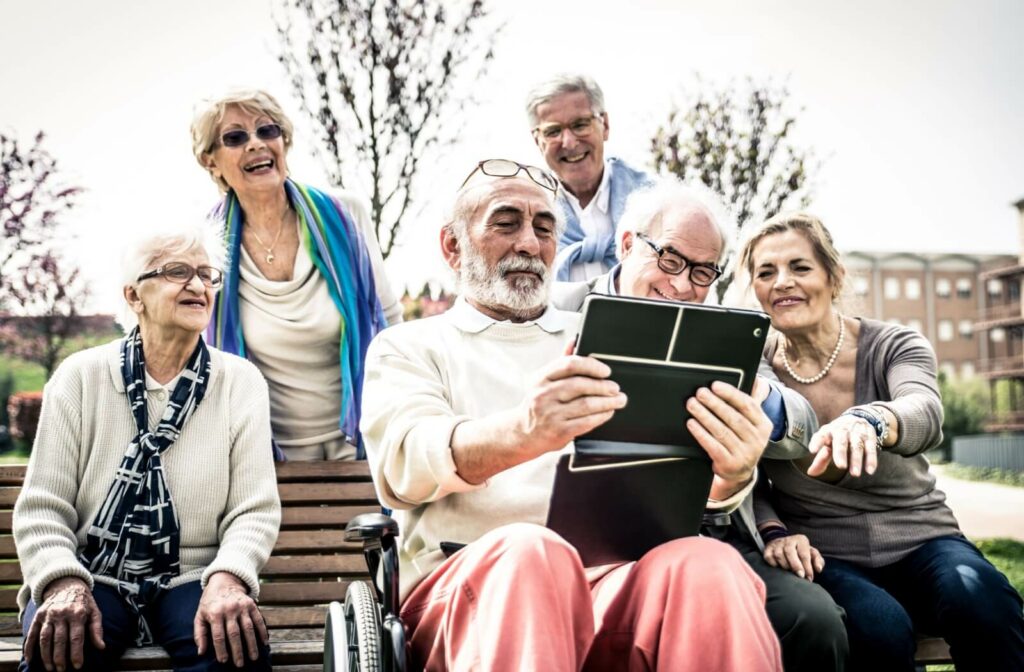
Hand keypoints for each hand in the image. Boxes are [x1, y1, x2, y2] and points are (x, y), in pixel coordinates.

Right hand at [24, 576, 104, 671]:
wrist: (66, 584)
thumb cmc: (83, 602)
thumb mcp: (94, 611)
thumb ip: (97, 629)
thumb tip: (102, 647)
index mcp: (77, 613)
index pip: (76, 637)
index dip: (76, 653)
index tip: (77, 666)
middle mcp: (61, 614)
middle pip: (59, 640)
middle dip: (60, 657)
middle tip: (61, 670)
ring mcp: (48, 615)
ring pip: (45, 638)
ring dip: (46, 655)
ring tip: (50, 668)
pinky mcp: (38, 616)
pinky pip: (31, 633)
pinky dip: (29, 647)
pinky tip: (30, 659)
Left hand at [194, 572, 267, 666]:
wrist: (224, 581)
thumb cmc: (209, 602)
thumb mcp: (199, 615)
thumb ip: (200, 634)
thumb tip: (201, 652)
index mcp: (214, 613)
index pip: (218, 636)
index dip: (221, 650)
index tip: (224, 661)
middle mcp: (229, 610)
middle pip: (234, 634)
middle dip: (238, 651)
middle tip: (240, 664)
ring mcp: (241, 606)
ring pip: (248, 628)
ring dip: (251, 644)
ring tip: (253, 657)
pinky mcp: (251, 604)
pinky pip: (258, 619)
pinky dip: (262, 631)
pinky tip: (264, 642)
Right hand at [515, 355, 627, 456]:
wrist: (524, 433)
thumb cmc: (538, 404)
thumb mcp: (544, 381)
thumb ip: (561, 361)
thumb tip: (574, 340)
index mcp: (541, 378)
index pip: (569, 364)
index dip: (592, 365)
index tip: (606, 371)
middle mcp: (544, 394)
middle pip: (580, 385)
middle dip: (604, 386)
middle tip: (616, 388)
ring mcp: (551, 414)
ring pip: (587, 404)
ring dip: (608, 402)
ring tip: (619, 400)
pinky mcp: (559, 431)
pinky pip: (586, 421)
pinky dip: (601, 416)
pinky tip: (608, 412)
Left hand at [687, 378, 772, 493]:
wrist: (739, 472)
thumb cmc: (742, 440)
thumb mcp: (752, 423)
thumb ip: (752, 402)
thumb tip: (756, 380)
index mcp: (764, 425)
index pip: (748, 405)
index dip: (730, 394)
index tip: (715, 385)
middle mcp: (757, 440)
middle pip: (733, 418)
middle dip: (714, 403)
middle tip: (700, 393)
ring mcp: (744, 454)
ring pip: (722, 431)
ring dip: (705, 416)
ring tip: (692, 405)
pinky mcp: (730, 464)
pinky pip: (713, 446)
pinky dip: (701, 433)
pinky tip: (692, 424)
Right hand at [763, 533, 824, 580]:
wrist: (785, 543)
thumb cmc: (802, 552)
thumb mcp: (812, 553)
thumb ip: (818, 561)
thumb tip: (818, 569)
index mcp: (801, 540)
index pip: (804, 553)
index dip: (807, 566)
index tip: (809, 577)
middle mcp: (788, 540)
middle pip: (790, 552)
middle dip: (795, 565)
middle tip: (800, 576)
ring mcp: (777, 544)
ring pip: (778, 555)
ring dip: (785, 566)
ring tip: (789, 573)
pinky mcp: (768, 549)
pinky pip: (768, 557)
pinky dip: (773, 564)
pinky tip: (778, 569)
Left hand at [807, 415, 877, 477]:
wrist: (857, 418)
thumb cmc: (837, 437)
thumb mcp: (827, 444)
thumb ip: (821, 459)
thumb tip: (810, 473)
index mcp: (827, 431)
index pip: (820, 436)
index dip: (816, 442)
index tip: (812, 451)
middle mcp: (841, 430)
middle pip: (841, 441)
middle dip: (840, 453)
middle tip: (841, 467)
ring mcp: (856, 432)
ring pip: (857, 446)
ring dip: (856, 460)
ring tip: (854, 474)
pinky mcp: (869, 436)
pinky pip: (871, 448)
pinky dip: (871, 459)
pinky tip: (870, 471)